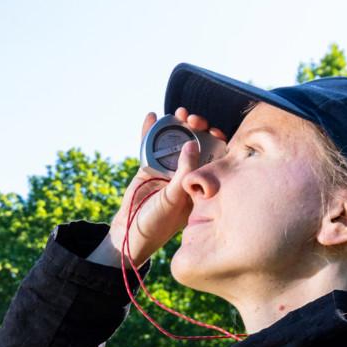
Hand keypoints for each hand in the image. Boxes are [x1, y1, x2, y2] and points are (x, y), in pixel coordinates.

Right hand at [89, 108, 226, 266]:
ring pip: (175, 140)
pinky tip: (152, 116)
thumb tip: (192, 143)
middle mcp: (186, 174)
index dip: (216, 140)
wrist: (129, 232)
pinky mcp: (148, 166)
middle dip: (196, 128)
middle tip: (193, 119)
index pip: (215, 156)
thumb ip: (184, 172)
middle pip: (196, 143)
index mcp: (201, 183)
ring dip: (176, 124)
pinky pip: (151, 144)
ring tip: (177, 113)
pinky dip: (151, 130)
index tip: (213, 130)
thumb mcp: (175, 199)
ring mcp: (167, 168)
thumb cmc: (158, 223)